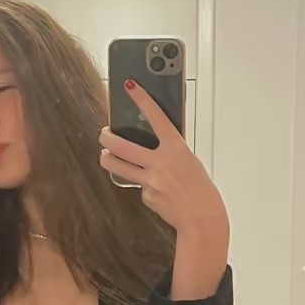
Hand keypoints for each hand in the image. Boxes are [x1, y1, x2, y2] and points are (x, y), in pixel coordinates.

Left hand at [98, 79, 227, 236]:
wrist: (201, 217)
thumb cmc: (200, 188)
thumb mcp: (188, 161)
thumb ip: (170, 151)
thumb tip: (153, 145)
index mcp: (176, 148)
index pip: (156, 117)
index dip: (141, 99)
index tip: (130, 87)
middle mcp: (160, 162)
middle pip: (121, 146)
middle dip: (107, 138)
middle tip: (103, 134)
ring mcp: (150, 180)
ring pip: (116, 166)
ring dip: (107, 159)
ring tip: (105, 155)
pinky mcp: (145, 195)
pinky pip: (136, 186)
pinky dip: (141, 186)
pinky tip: (154, 190)